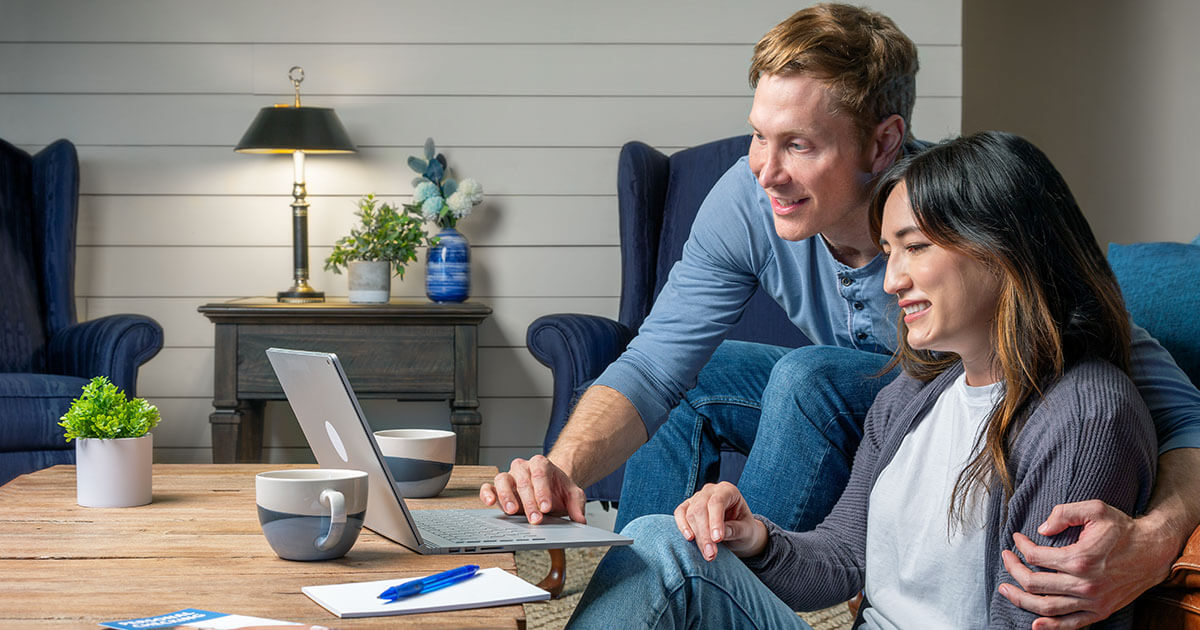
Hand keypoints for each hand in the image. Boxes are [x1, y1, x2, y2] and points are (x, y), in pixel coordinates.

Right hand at [479, 455, 586, 524]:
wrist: (549, 489)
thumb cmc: (557, 490)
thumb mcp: (572, 494)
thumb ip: (577, 504)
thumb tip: (580, 519)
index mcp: (541, 464)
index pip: (540, 473)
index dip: (542, 491)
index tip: (546, 507)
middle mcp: (523, 468)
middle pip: (523, 480)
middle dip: (529, 501)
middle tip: (535, 518)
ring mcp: (510, 476)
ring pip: (503, 480)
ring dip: (507, 497)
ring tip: (513, 512)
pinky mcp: (498, 488)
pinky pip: (488, 486)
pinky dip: (487, 493)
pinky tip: (490, 502)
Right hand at [673, 482, 766, 560]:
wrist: (739, 531)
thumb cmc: (744, 528)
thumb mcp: (747, 530)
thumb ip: (736, 530)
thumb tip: (720, 534)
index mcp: (728, 490)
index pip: (717, 502)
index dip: (715, 521)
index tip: (717, 539)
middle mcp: (710, 491)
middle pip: (701, 509)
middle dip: (705, 534)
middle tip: (711, 554)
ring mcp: (697, 497)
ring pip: (690, 514)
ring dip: (697, 536)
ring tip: (707, 554)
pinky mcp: (687, 507)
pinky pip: (679, 514)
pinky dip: (682, 526)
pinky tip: (689, 538)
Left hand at [998, 500, 1176, 629]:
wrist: (1153, 550)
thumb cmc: (1122, 528)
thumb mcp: (1094, 509)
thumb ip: (1064, 513)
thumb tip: (1041, 529)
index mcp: (1080, 559)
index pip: (1036, 557)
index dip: (1021, 546)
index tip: (1017, 538)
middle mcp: (1084, 584)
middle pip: (1034, 583)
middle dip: (1013, 569)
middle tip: (1006, 558)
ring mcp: (1092, 601)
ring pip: (1046, 608)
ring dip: (1021, 599)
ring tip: (1006, 588)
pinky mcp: (1100, 611)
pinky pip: (1070, 624)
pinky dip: (1050, 627)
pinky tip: (1034, 623)